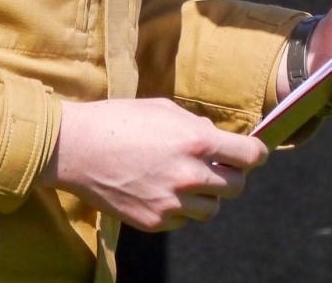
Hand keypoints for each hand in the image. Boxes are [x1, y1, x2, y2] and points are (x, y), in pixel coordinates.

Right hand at [40, 98, 268, 230]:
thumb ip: (196, 125)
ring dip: (207, 195)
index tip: (253, 153)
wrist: (75, 149)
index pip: (249, 155)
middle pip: (236, 186)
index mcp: (195, 141)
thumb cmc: (118, 120)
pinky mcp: (155, 221)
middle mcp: (189, 175)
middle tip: (218, 166)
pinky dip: (180, 209)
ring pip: (212, 209)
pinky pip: (183, 220)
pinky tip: (162, 190)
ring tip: (186, 180)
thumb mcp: (163, 109)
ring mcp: (172, 202)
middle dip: (231, 174)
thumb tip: (216, 139)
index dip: (256, 153)